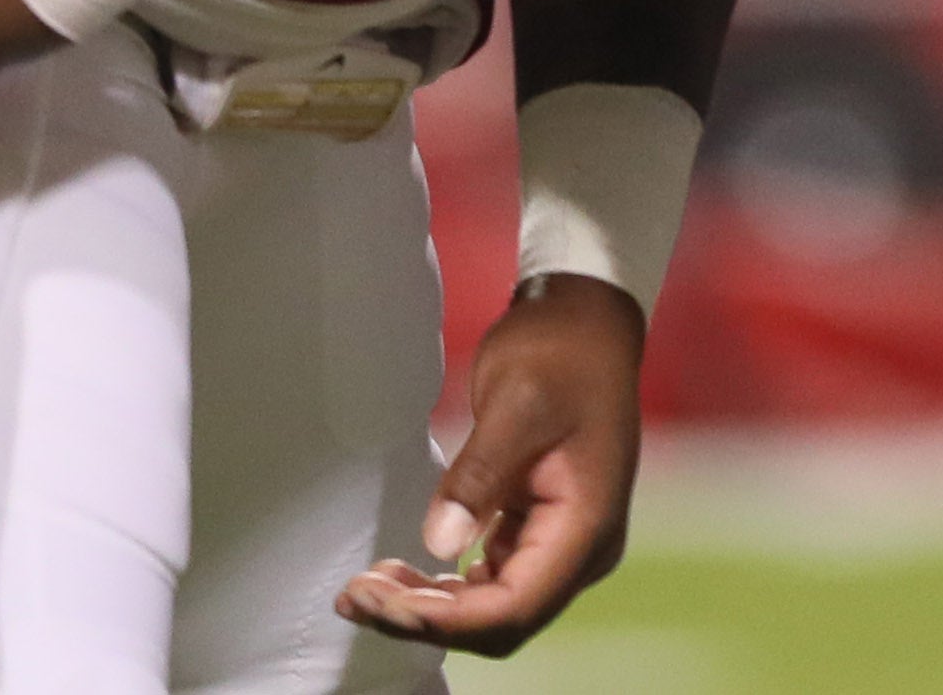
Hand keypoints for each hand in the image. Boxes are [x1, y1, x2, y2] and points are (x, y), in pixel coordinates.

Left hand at [337, 276, 644, 652]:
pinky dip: (445, 588)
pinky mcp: (541, 532)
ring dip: (430, 608)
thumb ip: (479, 474)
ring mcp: (564, 544)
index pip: (514, 607)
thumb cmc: (558, 352)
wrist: (585, 321)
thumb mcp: (515, 403)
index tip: (378, 598)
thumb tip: (439, 544)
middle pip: (501, 621)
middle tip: (356, 596)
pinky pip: (492, 583)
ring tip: (367, 589)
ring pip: (493, 609)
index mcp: (587, 525)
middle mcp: (582, 550)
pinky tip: (403, 574)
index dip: (443, 619)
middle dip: (427, 620)